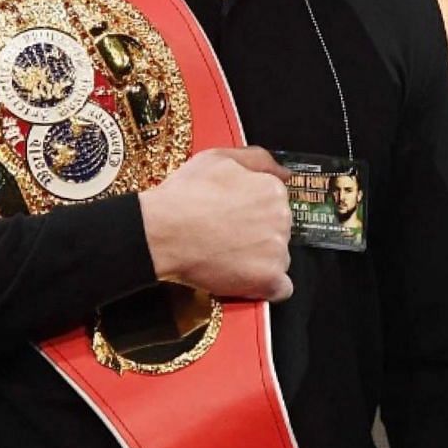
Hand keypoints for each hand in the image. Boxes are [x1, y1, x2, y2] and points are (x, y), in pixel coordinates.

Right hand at [141, 146, 294, 301]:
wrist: (162, 230)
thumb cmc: (184, 194)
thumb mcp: (218, 159)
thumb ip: (257, 159)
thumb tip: (285, 173)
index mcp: (273, 190)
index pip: (276, 206)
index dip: (253, 213)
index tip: (232, 218)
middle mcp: (282, 219)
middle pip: (279, 232)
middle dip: (258, 236)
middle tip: (226, 237)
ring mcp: (277, 250)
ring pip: (279, 258)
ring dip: (260, 261)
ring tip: (227, 257)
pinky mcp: (268, 278)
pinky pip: (281, 288)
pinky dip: (265, 287)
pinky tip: (243, 279)